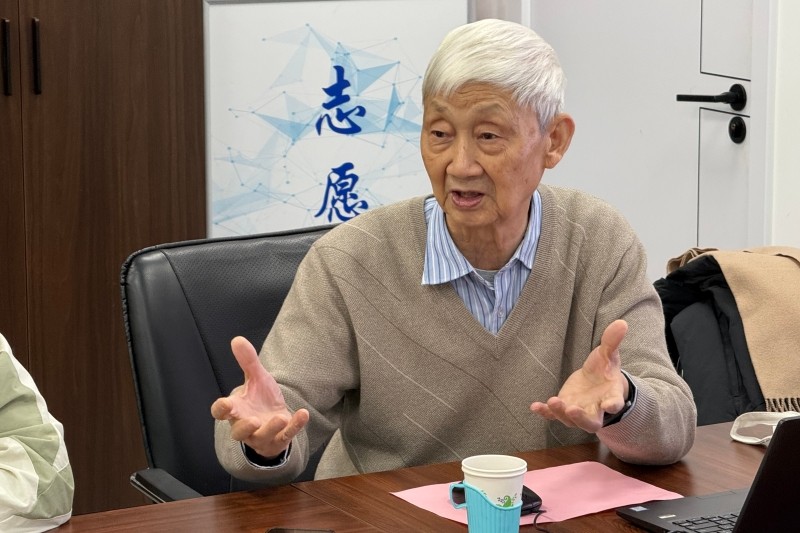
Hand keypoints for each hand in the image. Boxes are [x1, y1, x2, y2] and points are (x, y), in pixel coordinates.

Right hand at [210, 336, 308, 457]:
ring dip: (271, 428)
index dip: (221, 409)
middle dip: (245, 426)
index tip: (226, 404)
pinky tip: (303, 414)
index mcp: (236, 410)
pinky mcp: (278, 441)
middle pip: (238, 432)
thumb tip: (237, 339)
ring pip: (261, 437)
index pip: (220, 412)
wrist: (277, 420)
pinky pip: (286, 436)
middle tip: (254, 419)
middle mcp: (245, 426)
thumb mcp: (256, 379)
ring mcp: (262, 436)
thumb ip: (248, 362)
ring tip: (281, 417)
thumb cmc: (260, 400)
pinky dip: (295, 426)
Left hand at [530, 320, 628, 432]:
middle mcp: (595, 410)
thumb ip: (612, 342)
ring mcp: (578, 411)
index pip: (614, 404)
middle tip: (572, 410)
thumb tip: (622, 323)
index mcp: (611, 397)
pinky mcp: (564, 408)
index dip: (612, 405)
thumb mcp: (608, 354)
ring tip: (552, 401)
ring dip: (560, 412)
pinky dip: (545, 413)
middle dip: (581, 418)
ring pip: (570, 420)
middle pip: (590, 422)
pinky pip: (553, 415)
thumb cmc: (604, 370)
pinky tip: (534, 406)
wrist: (597, 383)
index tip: (609, 405)